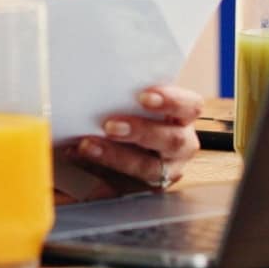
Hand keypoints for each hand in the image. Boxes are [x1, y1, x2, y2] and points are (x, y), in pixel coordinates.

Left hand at [65, 86, 202, 193]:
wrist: (129, 145)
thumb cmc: (135, 114)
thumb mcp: (136, 101)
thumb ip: (125, 94)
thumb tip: (94, 78)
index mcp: (183, 117)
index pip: (190, 106)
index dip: (171, 101)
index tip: (144, 96)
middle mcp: (181, 145)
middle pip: (171, 140)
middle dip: (140, 132)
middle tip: (110, 125)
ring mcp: (166, 171)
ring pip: (149, 168)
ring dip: (115, 157)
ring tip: (87, 146)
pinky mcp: (144, 189)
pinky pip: (124, 187)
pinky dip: (98, 178)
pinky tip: (78, 164)